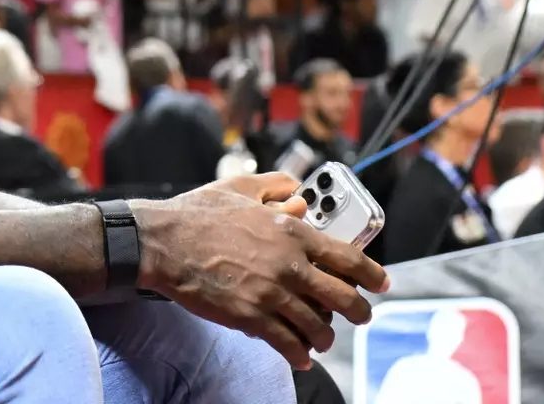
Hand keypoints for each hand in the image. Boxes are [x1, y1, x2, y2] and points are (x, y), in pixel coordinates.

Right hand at [131, 173, 388, 369]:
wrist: (161, 242)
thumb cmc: (196, 213)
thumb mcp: (239, 187)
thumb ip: (275, 187)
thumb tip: (298, 194)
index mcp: (290, 231)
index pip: (349, 258)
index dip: (373, 274)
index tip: (381, 283)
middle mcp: (289, 264)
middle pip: (344, 298)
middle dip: (358, 312)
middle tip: (359, 316)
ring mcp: (270, 293)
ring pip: (318, 327)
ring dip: (325, 336)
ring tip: (321, 338)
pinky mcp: (249, 317)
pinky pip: (288, 344)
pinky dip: (298, 354)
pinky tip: (299, 356)